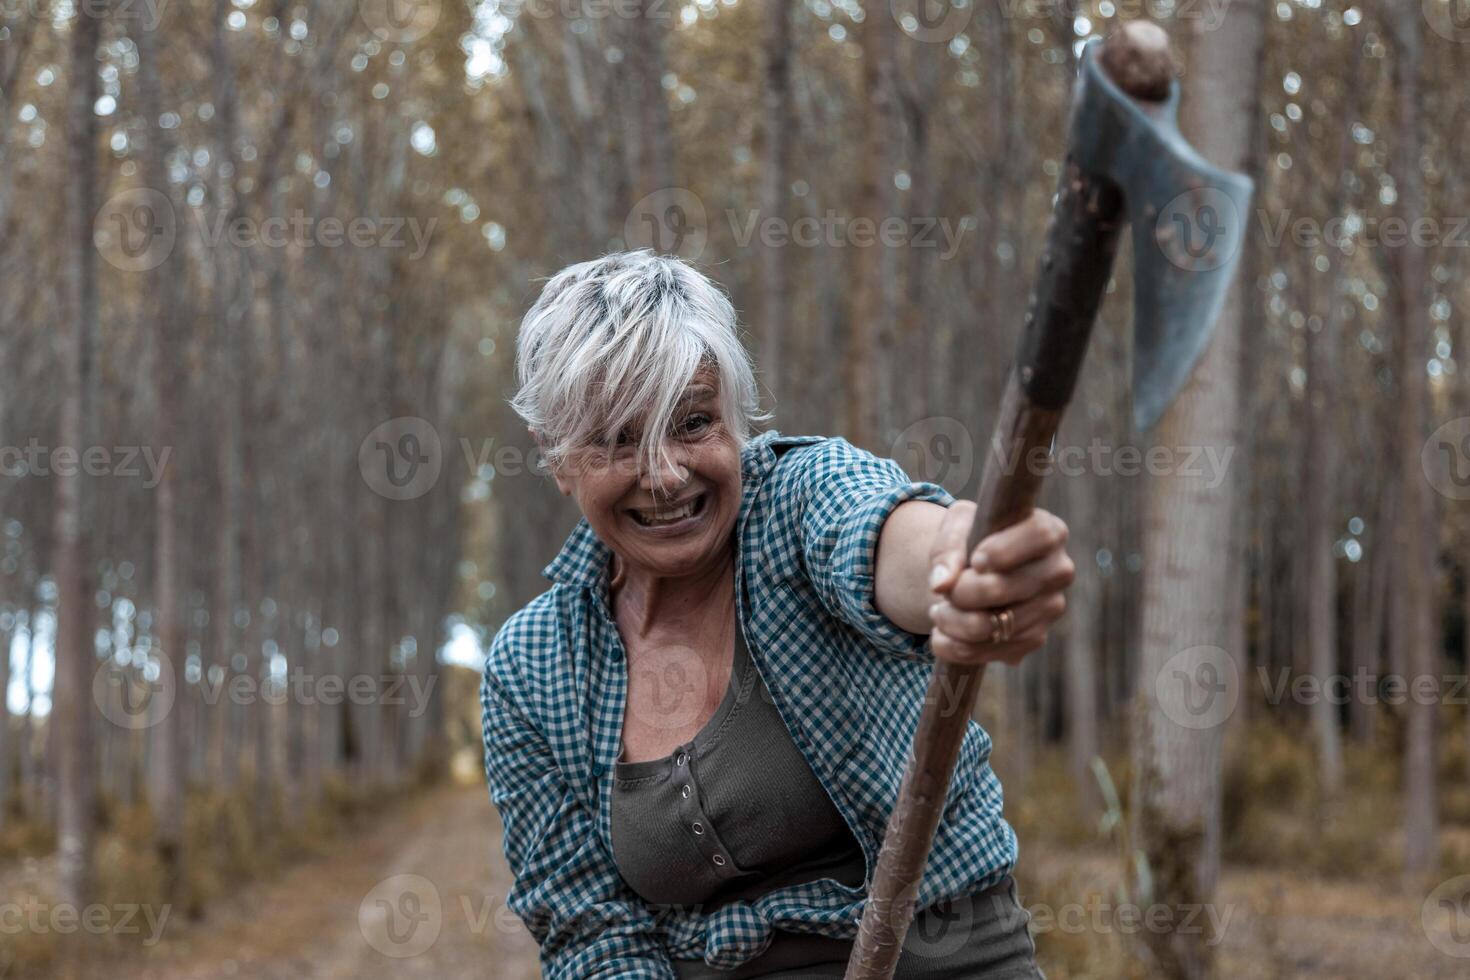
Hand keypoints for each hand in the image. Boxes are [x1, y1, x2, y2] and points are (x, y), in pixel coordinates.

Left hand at [924, 502, 1075, 665]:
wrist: (976, 568)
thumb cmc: (972, 538)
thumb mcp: (957, 526)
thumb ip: (947, 548)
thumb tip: (940, 584)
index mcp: (1049, 532)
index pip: (1040, 537)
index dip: (1004, 550)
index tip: (974, 560)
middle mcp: (1058, 571)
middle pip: (1005, 589)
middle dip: (961, 594)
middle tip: (942, 592)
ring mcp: (1050, 607)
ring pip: (994, 627)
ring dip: (954, 623)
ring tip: (938, 612)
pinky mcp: (1036, 637)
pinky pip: (993, 651)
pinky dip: (958, 646)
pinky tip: (943, 634)